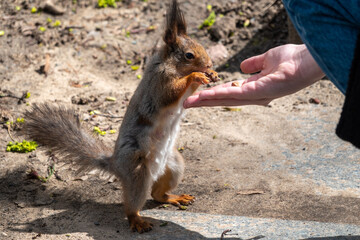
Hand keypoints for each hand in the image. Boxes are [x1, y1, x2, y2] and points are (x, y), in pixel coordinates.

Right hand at [183, 44, 324, 107]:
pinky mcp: (259, 93)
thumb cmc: (291, 60)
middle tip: (187, 104)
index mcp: (253, 88)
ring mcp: (255, 96)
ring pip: (226, 99)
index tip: (199, 95)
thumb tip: (242, 67)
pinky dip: (219, 95)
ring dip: (207, 101)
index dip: (213, 94)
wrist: (307, 61)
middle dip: (205, 102)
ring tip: (190, 103)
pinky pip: (234, 94)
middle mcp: (253, 95)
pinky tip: (205, 96)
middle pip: (224, 99)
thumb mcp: (267, 60)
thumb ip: (254, 64)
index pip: (229, 93)